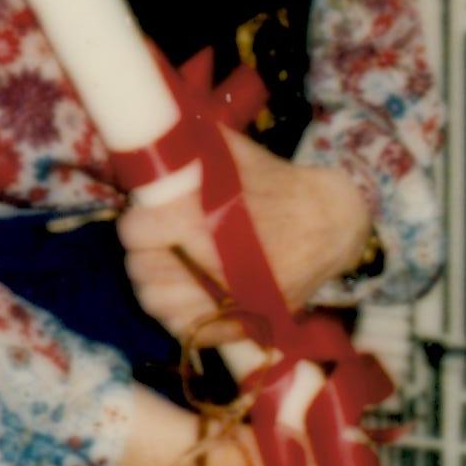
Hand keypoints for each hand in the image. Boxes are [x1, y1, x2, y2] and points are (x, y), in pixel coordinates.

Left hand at [117, 131, 370, 351]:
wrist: (330, 224)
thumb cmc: (279, 185)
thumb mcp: (235, 155)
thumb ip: (190, 147)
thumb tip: (150, 133)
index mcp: (200, 221)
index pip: (136, 232)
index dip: (135, 224)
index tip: (143, 217)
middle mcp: (208, 266)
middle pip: (140, 271)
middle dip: (142, 254)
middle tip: (153, 245)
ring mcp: (224, 301)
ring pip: (156, 305)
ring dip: (154, 286)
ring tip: (165, 270)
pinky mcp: (239, 324)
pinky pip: (186, 331)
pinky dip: (176, 316)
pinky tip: (183, 296)